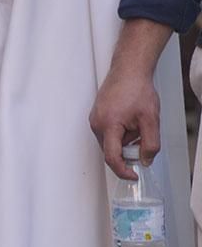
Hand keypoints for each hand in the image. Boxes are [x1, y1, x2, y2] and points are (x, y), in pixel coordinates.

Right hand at [88, 19, 171, 179]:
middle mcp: (96, 123)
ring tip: (137, 124)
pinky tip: (130, 120)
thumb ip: (150, 144)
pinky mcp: (96, 115)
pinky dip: (120, 133)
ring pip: (109, 142)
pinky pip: (107, 133)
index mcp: (108, 125)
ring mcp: (94, 119)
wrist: (128, 70)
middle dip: (127, 151)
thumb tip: (144, 160)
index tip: (134, 176)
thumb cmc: (137, 90)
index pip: (112, 157)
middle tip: (142, 138)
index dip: (123, 171)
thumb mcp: (151, 120)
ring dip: (124, 141)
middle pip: (110, 150)